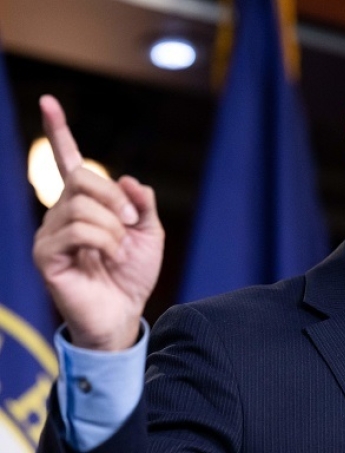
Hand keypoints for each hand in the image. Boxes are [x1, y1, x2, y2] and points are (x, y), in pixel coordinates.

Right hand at [33, 94, 164, 350]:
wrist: (126, 312)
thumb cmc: (133, 273)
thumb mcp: (150, 232)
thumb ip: (141, 201)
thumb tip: (126, 178)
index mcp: (86, 204)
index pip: (69, 162)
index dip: (59, 132)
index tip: (49, 102)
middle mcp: (62, 213)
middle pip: (83, 178)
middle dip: (115, 198)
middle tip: (130, 224)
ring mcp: (51, 233)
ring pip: (83, 205)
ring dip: (113, 227)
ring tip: (118, 250)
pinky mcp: (47, 255)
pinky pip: (77, 230)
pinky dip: (104, 241)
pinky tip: (108, 257)